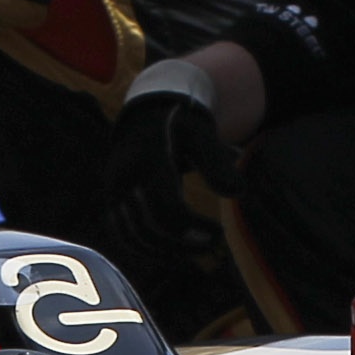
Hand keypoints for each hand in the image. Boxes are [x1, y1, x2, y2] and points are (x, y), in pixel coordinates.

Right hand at [102, 59, 248, 338]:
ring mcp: (115, 189)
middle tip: (208, 249)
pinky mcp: (116, 200)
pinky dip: (149, 246)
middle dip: (178, 243)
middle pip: (145, 225)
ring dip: (164, 248)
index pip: (161, 206)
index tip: (210, 240)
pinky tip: (176, 251)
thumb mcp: (207, 130)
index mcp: (145, 158)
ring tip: (196, 251)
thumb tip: (239, 194)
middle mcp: (122, 176)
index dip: (186, 229)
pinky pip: (127, 231)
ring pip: (131, 233)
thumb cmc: (187, 117)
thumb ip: (221, 162)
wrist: (154, 103)